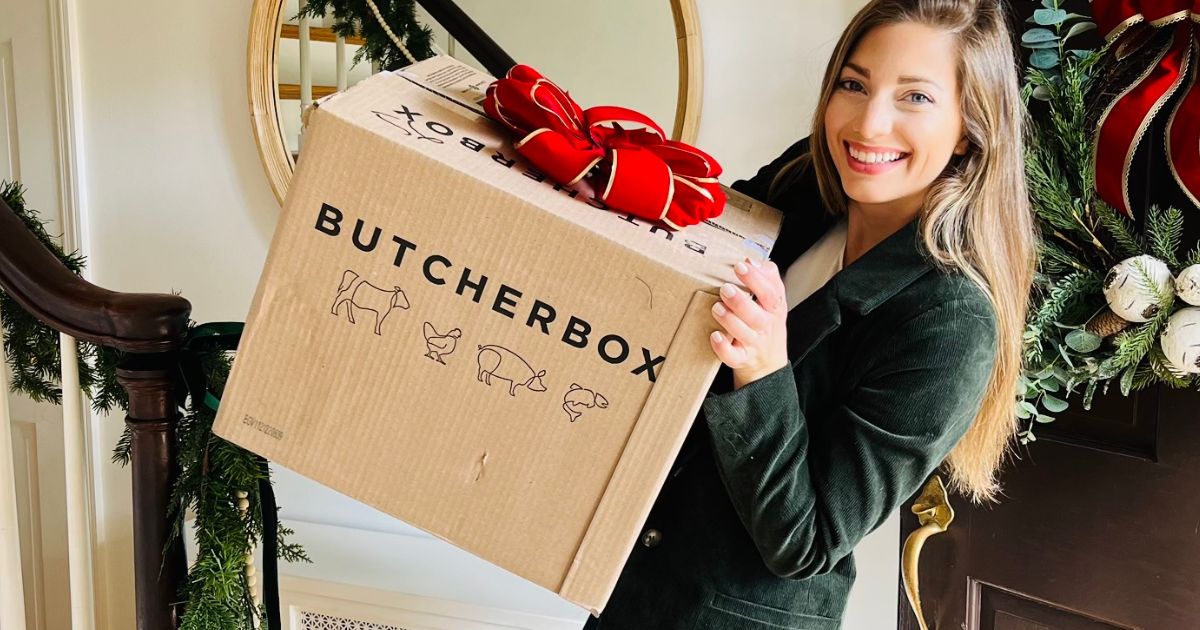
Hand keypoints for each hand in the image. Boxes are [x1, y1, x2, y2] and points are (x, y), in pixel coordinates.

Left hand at [709, 257, 789, 388]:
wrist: (769, 365)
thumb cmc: (766, 325)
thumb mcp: (773, 301)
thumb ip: (766, 278)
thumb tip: (751, 259)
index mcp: (774, 309)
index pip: (770, 293)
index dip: (756, 279)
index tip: (741, 265)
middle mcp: (765, 327)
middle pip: (757, 315)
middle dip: (740, 301)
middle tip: (725, 288)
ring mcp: (754, 344)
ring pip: (744, 333)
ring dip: (730, 320)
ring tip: (716, 307)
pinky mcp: (742, 359)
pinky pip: (733, 356)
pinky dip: (723, 348)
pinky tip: (714, 336)